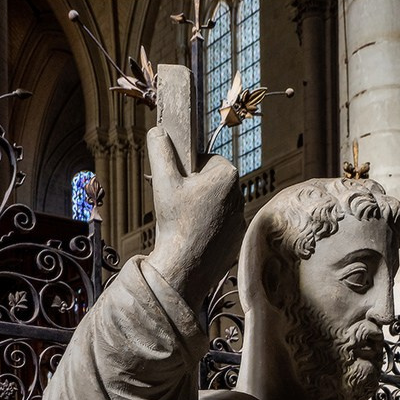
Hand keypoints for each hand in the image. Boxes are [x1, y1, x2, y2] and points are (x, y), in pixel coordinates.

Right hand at [145, 127, 245, 309]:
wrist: (185, 268)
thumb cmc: (175, 222)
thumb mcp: (162, 180)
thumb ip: (160, 150)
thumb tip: (158, 131)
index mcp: (228, 175)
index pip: (206, 159)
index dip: (187, 168)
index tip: (177, 181)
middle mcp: (240, 196)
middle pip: (211, 182)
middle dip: (194, 188)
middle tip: (177, 202)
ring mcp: (240, 220)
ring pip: (215, 204)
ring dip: (200, 207)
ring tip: (183, 221)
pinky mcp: (236, 240)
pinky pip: (220, 225)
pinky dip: (207, 227)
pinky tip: (192, 236)